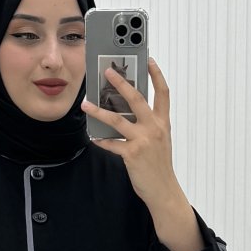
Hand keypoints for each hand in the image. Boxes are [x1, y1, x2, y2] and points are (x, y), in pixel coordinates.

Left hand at [80, 58, 178, 207]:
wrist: (164, 190)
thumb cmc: (160, 166)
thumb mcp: (160, 141)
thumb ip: (149, 126)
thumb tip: (129, 114)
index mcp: (162, 123)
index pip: (162, 93)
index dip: (156, 75)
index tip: (149, 61)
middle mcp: (154, 128)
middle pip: (136, 98)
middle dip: (121, 82)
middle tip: (108, 72)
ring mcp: (142, 140)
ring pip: (117, 119)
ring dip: (99, 111)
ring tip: (86, 104)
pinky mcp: (131, 154)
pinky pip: (111, 144)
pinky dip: (101, 140)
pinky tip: (93, 136)